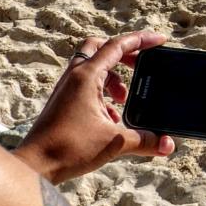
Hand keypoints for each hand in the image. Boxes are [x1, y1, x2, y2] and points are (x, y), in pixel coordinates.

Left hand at [13, 30, 175, 183]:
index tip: (160, 41)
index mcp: (86, 76)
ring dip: (114, 77)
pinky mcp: (63, 101)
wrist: (36, 164)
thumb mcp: (114, 142)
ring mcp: (66, 88)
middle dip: (124, 54)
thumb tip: (169, 145)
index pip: (117, 46)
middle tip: (141, 65)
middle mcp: (74, 77)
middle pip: (101, 47)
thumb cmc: (68, 149)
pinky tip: (111, 117)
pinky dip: (102, 93)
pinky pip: (86, 85)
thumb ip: (145, 141)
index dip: (142, 40)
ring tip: (125, 99)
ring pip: (93, 67)